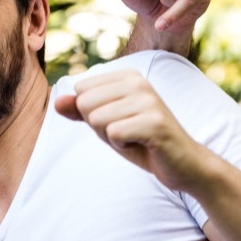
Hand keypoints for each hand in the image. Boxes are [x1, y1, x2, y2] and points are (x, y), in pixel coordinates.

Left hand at [55, 69, 216, 192]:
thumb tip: (56, 102)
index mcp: (128, 76)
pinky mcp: (154, 122)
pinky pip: (113, 134)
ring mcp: (148, 100)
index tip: (120, 121)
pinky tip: (143, 145)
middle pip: (85, 104)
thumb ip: (81, 111)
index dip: (93, 115)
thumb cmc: (143, 141)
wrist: (184, 164)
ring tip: (136, 138)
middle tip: (128, 132)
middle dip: (100, 127)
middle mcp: (138, 81)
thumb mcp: (107, 124)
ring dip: (112, 138)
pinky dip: (123, 146)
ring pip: (97, 120)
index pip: (81, 91)